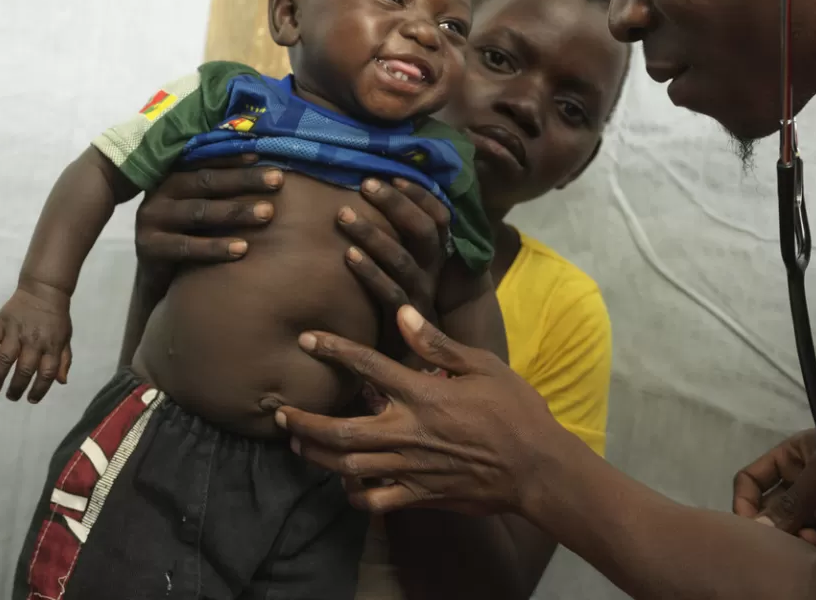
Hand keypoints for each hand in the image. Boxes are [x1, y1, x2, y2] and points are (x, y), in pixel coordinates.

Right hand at [0, 282, 72, 402]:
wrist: (44, 289)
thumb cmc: (57, 317)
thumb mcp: (66, 337)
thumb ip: (64, 359)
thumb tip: (61, 382)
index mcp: (52, 345)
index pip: (47, 373)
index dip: (39, 389)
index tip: (31, 400)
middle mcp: (34, 341)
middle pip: (24, 370)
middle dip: (16, 388)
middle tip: (10, 397)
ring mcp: (16, 332)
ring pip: (4, 359)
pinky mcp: (1, 323)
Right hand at [134, 154, 282, 266]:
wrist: (154, 275)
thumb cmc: (187, 235)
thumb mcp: (200, 208)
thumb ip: (221, 190)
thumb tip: (270, 172)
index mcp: (173, 176)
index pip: (207, 161)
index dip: (236, 157)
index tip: (266, 155)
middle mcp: (160, 192)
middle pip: (206, 181)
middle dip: (244, 180)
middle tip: (278, 180)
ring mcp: (151, 219)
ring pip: (199, 212)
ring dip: (235, 212)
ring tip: (267, 213)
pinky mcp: (149, 247)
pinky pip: (187, 246)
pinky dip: (215, 247)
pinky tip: (243, 249)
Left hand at [276, 306, 560, 515]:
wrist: (536, 468)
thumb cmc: (515, 410)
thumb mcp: (483, 366)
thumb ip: (437, 344)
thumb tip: (402, 314)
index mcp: (423, 395)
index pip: (367, 368)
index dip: (334, 350)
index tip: (308, 340)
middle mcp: (408, 432)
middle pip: (342, 430)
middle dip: (305, 421)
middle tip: (279, 412)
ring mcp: (411, 468)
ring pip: (349, 467)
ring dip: (317, 454)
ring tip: (295, 442)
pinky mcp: (419, 495)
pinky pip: (375, 501)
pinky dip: (352, 494)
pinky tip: (343, 483)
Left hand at [339, 177, 449, 324]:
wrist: (416, 361)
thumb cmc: (404, 307)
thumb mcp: (410, 270)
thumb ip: (401, 240)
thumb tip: (375, 199)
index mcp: (438, 256)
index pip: (439, 216)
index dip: (419, 194)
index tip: (392, 173)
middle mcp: (434, 272)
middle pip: (423, 230)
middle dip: (396, 204)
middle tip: (365, 183)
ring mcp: (421, 295)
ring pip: (402, 258)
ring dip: (372, 234)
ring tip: (343, 214)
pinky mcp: (404, 321)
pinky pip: (389, 292)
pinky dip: (369, 272)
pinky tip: (347, 255)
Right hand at [732, 428, 815, 545]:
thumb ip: (790, 502)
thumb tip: (757, 529)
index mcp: (790, 457)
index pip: (750, 480)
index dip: (744, 502)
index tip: (749, 530)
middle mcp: (801, 479)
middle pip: (770, 507)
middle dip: (773, 526)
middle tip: (784, 543)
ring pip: (793, 525)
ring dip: (794, 538)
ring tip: (810, 545)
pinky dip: (814, 546)